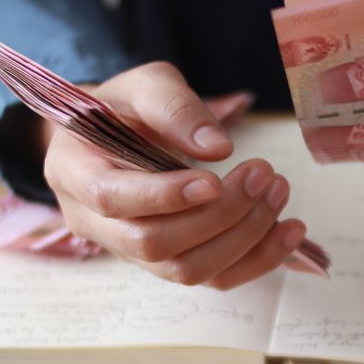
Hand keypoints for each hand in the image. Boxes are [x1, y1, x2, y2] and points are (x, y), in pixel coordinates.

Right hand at [42, 62, 307, 288]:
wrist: (115, 135)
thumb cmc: (126, 107)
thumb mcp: (145, 85)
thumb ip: (175, 108)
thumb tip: (217, 148)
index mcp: (73, 171)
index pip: (111, 200)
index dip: (164, 197)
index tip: (214, 179)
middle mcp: (94, 222)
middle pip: (152, 243)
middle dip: (217, 216)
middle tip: (263, 174)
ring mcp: (130, 251)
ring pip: (185, 270)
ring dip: (242, 238)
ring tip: (277, 193)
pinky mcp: (167, 263)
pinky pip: (212, 278)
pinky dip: (256, 259)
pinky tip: (289, 230)